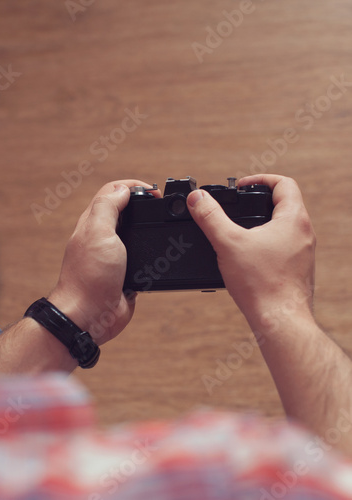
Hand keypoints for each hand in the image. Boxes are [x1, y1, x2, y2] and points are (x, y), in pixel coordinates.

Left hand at [49, 180, 159, 345]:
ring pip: (135, 233)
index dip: (134, 187)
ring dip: (149, 226)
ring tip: (165, 224)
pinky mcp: (126, 273)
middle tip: (164, 206)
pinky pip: (142, 257)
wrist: (91, 315)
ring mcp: (115, 255)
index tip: (154, 192)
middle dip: (145, 204)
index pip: (113, 192)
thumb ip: (108, 207)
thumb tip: (123, 189)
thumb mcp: (98, 232)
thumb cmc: (89, 276)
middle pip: (125, 209)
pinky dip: (152, 251)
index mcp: (94, 222)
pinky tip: (161, 250)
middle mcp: (103, 236)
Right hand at [187, 174, 315, 331]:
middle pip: (285, 204)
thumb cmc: (262, 284)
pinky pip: (282, 247)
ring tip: (238, 229)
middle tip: (236, 205)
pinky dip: (265, 243)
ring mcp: (302, 253)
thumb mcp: (228, 243)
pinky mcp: (296, 270)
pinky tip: (246, 256)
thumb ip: (210, 217)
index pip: (284, 184)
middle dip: (258, 201)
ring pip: (283, 227)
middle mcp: (303, 234)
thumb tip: (196, 198)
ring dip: (261, 223)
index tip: (241, 186)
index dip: (260, 180)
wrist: (280, 321)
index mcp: (294, 220)